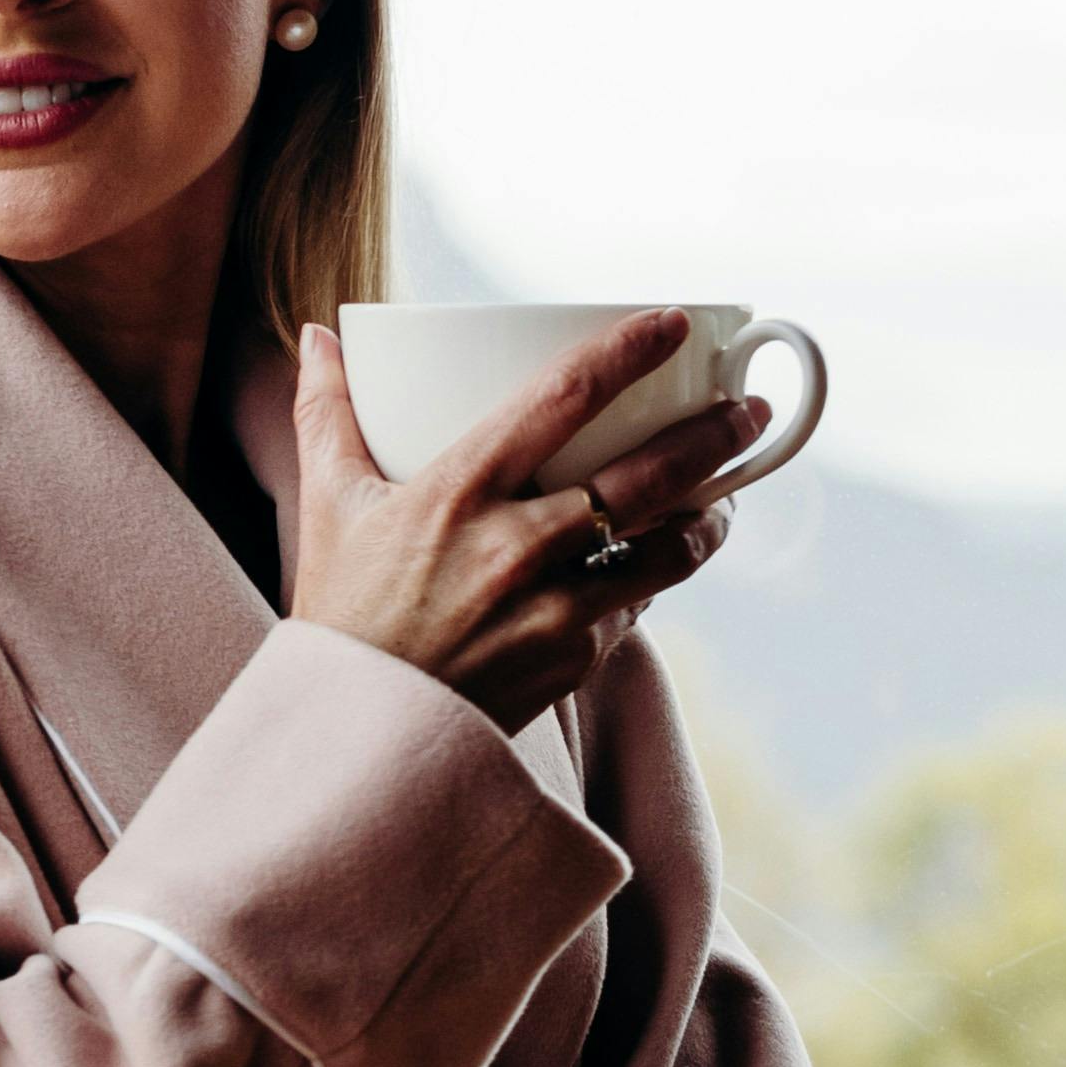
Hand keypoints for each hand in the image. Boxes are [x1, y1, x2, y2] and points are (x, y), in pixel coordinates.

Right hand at [288, 306, 761, 735]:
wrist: (354, 742)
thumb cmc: (341, 617)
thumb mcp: (326, 507)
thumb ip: (326, 414)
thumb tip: (319, 339)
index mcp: (459, 490)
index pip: (564, 396)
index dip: (630, 351)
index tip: (674, 324)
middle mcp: (516, 548)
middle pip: (649, 475)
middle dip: (714, 436)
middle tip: (746, 412)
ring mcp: (553, 612)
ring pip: (667, 549)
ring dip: (708, 518)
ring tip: (723, 498)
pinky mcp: (572, 664)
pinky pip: (635, 609)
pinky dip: (652, 581)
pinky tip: (659, 562)